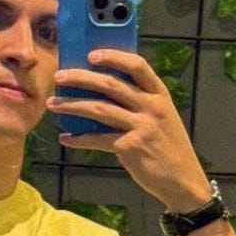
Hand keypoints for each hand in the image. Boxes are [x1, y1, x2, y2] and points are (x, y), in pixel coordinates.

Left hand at [46, 49, 210, 212]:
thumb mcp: (162, 119)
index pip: (137, 66)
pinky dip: (78, 139)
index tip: (91, 54)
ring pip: (99, 109)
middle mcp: (151, 107)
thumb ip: (141, 104)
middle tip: (59, 77)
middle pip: (111, 84)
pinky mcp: (130, 147)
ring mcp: (141, 126)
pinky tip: (65, 139)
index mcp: (160, 95)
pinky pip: (97, 139)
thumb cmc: (168, 149)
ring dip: (72, 106)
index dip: (113, 57)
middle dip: (81, 78)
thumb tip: (104, 95)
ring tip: (53, 105)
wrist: (182, 181)